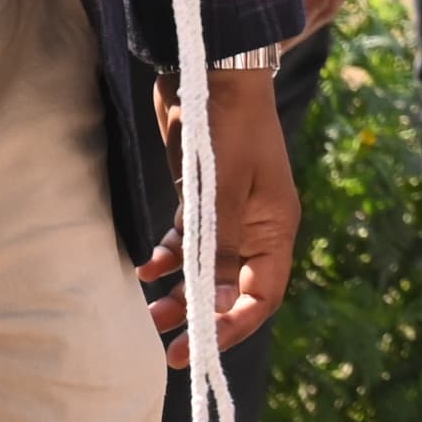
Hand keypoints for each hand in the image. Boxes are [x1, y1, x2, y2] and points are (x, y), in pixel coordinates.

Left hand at [141, 67, 299, 361]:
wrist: (212, 72)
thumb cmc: (227, 129)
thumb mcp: (223, 189)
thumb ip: (217, 244)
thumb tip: (212, 300)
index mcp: (274, 228)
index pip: (262, 295)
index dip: (233, 327)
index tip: (196, 349)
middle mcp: (256, 227)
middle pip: (233, 290)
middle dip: (201, 318)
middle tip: (165, 343)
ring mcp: (230, 214)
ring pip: (206, 271)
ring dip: (181, 293)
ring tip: (148, 310)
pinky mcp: (202, 199)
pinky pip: (190, 245)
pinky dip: (169, 260)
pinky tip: (146, 267)